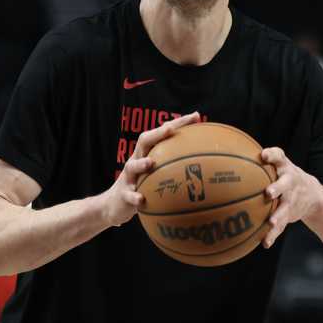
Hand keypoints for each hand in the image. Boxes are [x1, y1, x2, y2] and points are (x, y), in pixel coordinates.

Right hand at [101, 111, 201, 226]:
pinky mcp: (123, 195)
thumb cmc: (142, 188)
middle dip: (157, 134)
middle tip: (170, 129)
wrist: (114, 206)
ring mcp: (128, 177)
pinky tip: (142, 199)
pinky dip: (135, 196)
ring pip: (132, 166)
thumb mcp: (157, 177)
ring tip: (151, 163)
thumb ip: (176, 170)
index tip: (195, 116)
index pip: (162, 133)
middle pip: (144, 141)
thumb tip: (208, 171)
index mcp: (147, 154)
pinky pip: (128, 195)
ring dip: (141, 163)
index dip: (177, 124)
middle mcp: (136, 161)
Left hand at [260, 147, 322, 247]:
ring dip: (278, 215)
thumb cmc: (283, 176)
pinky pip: (282, 225)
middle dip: (277, 188)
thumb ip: (256, 161)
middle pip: (285, 184)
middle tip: (268, 192)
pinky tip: (265, 242)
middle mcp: (289, 182)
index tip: (264, 156)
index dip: (272, 155)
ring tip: (271, 222)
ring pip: (285, 207)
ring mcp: (291, 199)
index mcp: (284, 167)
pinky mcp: (290, 214)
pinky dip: (273, 234)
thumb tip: (222, 156)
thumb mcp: (277, 165)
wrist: (312, 194)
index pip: (279, 157)